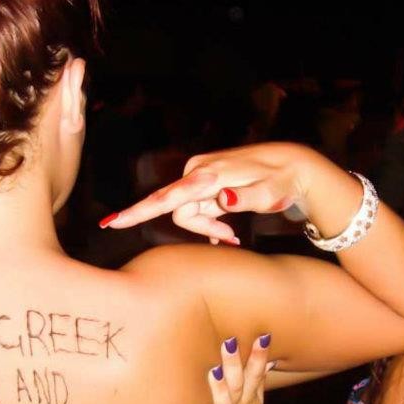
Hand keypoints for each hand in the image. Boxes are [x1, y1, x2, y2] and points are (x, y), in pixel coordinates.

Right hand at [102, 143, 321, 244]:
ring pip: (186, 213)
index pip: (167, 197)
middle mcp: (198, 173)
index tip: (112, 222)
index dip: (138, 212)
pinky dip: (208, 223)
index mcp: (208, 175)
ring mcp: (200, 177)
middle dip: (200, 229)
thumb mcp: (269, 193)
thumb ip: (244, 197)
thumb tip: (220, 197)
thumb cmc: (281, 180)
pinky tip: (226, 232)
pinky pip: (194, 209)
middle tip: (230, 239)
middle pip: (178, 212)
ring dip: (207, 228)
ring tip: (232, 235)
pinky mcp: (205, 183)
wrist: (291, 164)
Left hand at [200, 334, 272, 403]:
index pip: (256, 373)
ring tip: (215, 371)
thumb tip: (266, 347)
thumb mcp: (254, 398)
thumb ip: (258, 375)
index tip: (262, 336)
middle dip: (234, 363)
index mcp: (249, 396)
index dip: (259, 356)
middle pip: (238, 384)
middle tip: (229, 342)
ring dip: (220, 390)